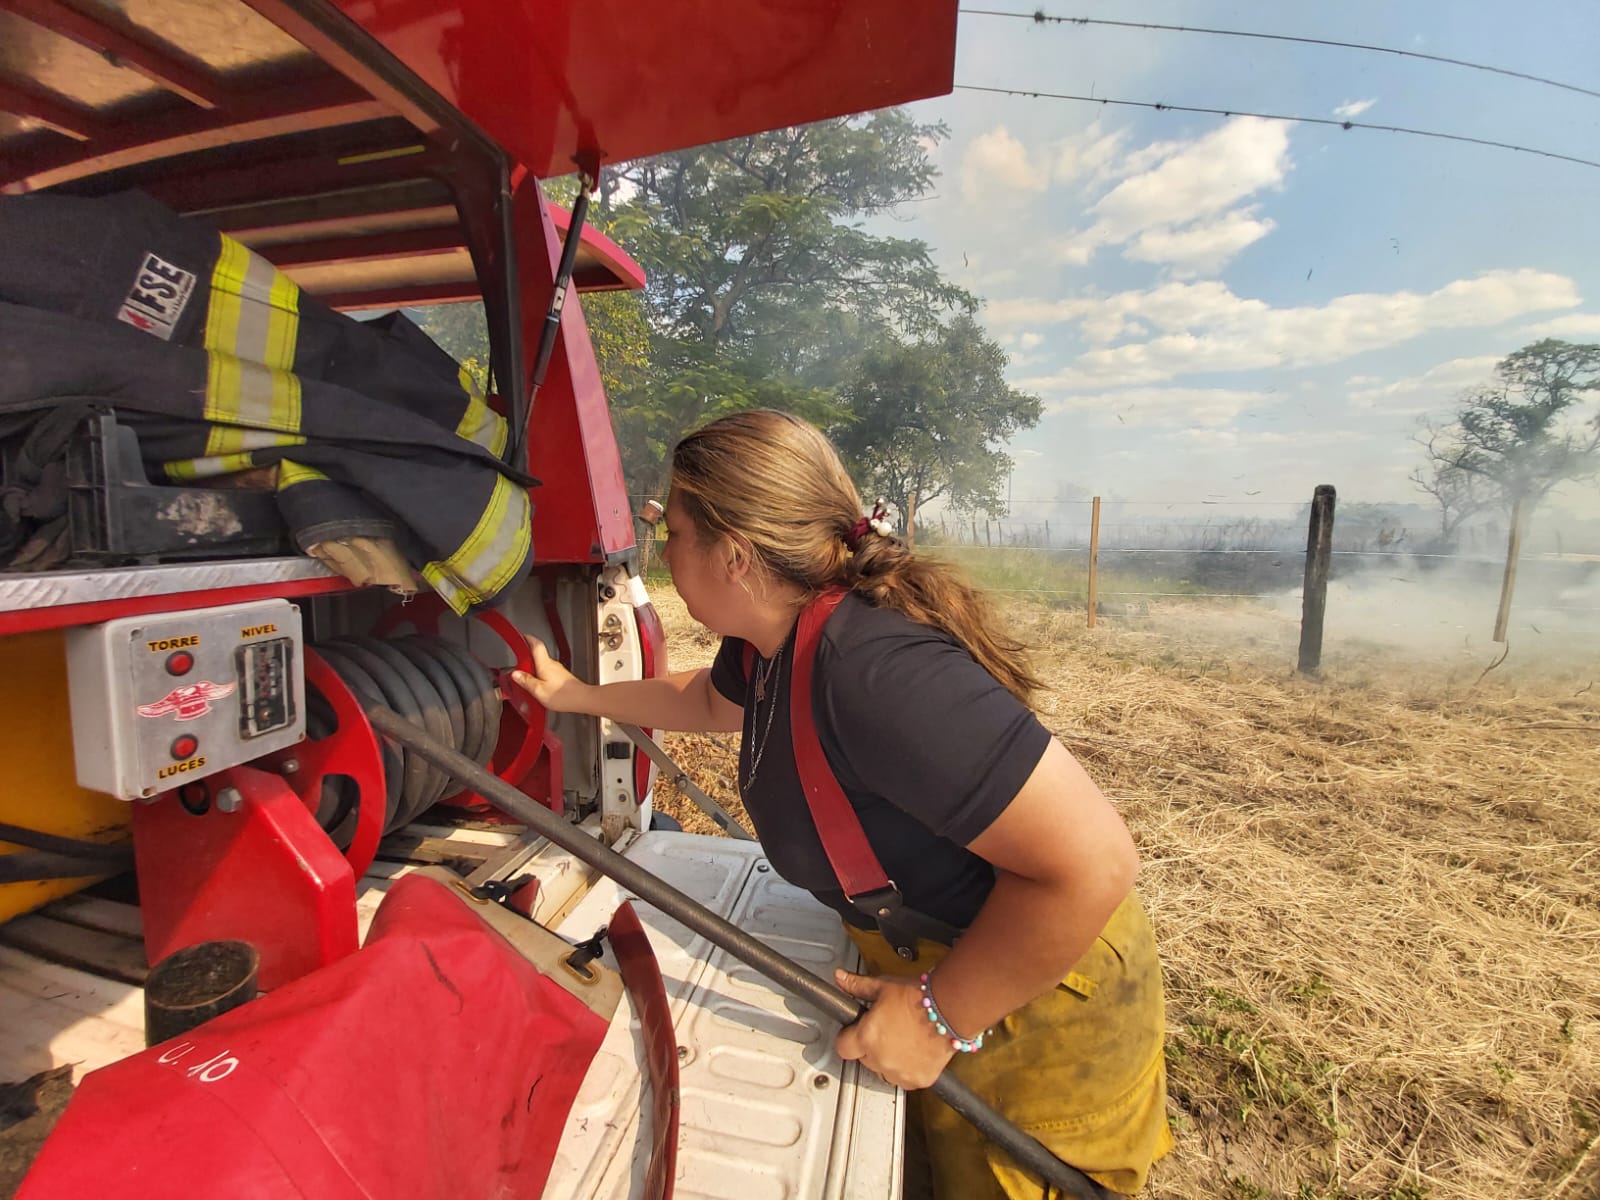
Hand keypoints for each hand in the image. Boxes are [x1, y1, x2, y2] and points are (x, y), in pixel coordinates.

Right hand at [509, 636, 589, 713]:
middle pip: (538, 654)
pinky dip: (541, 675)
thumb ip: (526, 681)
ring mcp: (558, 670)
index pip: (536, 645)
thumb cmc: (564, 696)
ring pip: (543, 664)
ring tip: (526, 678)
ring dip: (534, 667)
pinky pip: (548, 672)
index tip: (521, 636)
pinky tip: (539, 685)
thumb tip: (516, 674)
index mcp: (545, 664)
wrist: (582, 700)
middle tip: (518, 662)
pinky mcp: (561, 677)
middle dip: (527, 656)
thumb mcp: (538, 691)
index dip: (527, 638)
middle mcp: (552, 664)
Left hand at [833, 969, 955, 1089]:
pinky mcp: (917, 1080)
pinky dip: (907, 1069)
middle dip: (870, 1046)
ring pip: (883, 1071)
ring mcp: (899, 1072)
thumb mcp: (884, 987)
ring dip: (887, 1060)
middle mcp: (879, 1059)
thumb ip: (858, 986)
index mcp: (866, 1037)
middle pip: (863, 1059)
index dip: (847, 1037)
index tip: (854, 1031)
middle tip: (886, 1029)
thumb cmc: (919, 997)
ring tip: (902, 1039)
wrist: (950, 1009)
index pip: (842, 1047)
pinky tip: (914, 1050)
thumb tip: (840, 978)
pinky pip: (904, 1079)